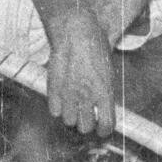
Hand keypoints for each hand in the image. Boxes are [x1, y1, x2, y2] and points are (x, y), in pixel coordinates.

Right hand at [45, 6, 117, 136]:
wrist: (75, 31)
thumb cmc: (95, 46)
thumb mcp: (108, 69)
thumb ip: (105, 91)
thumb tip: (104, 108)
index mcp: (105, 91)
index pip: (106, 125)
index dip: (104, 130)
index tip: (102, 128)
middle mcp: (87, 96)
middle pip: (85, 127)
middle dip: (87, 123)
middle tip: (87, 115)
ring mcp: (68, 93)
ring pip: (68, 121)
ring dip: (71, 116)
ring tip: (73, 105)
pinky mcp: (53, 89)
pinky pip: (54, 111)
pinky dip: (57, 107)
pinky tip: (61, 98)